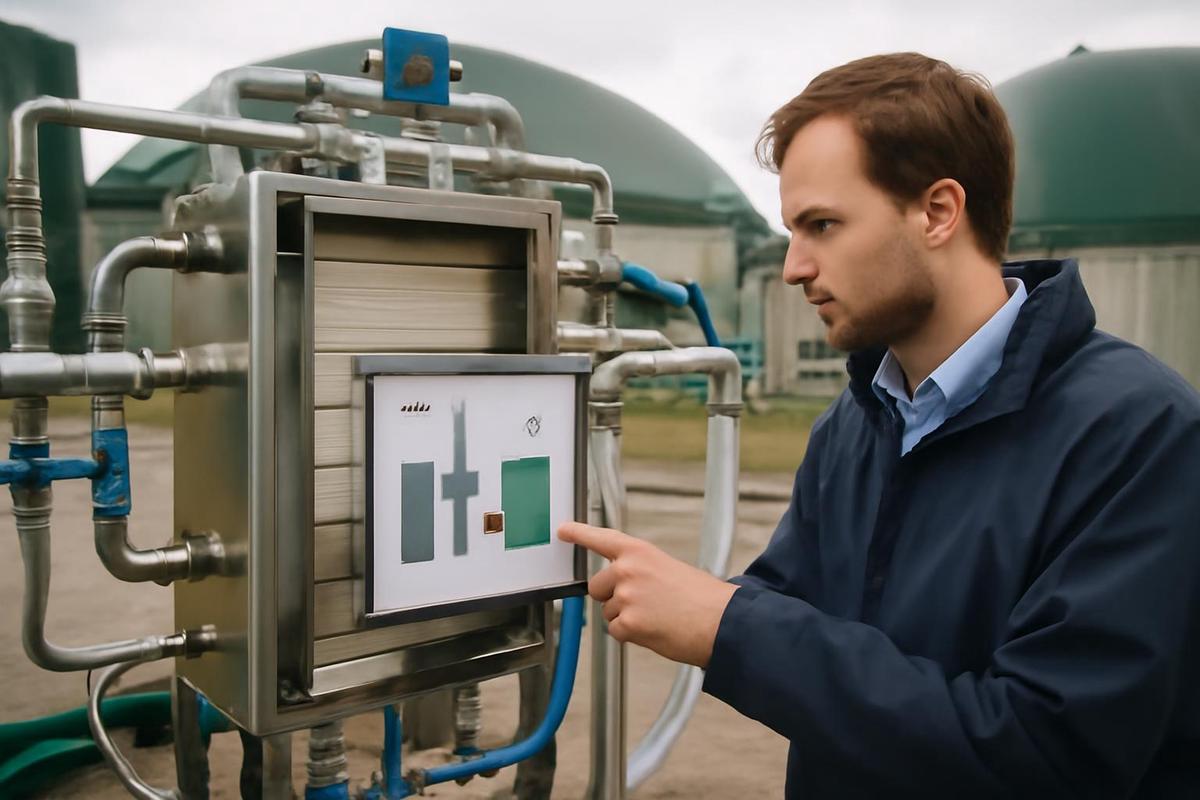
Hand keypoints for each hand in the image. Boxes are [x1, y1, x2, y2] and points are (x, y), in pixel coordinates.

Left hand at [558, 521, 737, 667]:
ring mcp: (626, 597)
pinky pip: (616, 631)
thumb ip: (640, 571)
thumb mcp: (668, 569)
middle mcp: (628, 570)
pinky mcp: (628, 623)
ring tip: (657, 616)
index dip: (579, 533)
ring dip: (626, 618)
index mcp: (639, 552)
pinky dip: (632, 635)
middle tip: (643, 603)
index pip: (601, 539)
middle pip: (597, 586)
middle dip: (612, 597)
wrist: (722, 621)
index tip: (562, 530)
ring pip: (608, 612)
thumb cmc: (702, 598)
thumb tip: (621, 586)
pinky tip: (655, 630)